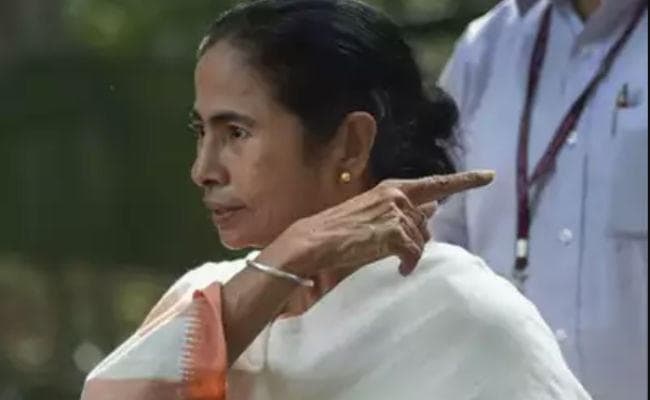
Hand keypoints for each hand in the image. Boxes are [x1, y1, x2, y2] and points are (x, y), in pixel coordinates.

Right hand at [258, 170, 494, 277]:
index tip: (489, 176)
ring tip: (394, 260)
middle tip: (399, 250)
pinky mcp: (393, 232)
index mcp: (393, 188)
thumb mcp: (374, 213)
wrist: (316, 239)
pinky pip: (414, 254)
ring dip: (411, 253)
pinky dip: (409, 264)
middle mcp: (398, 196)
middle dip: (419, 238)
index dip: (465, 181)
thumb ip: (404, 210)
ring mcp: (396, 212)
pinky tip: (400, 270)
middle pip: (426, 223)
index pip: (436, 183)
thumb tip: (434, 209)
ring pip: (422, 240)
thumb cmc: (340, 228)